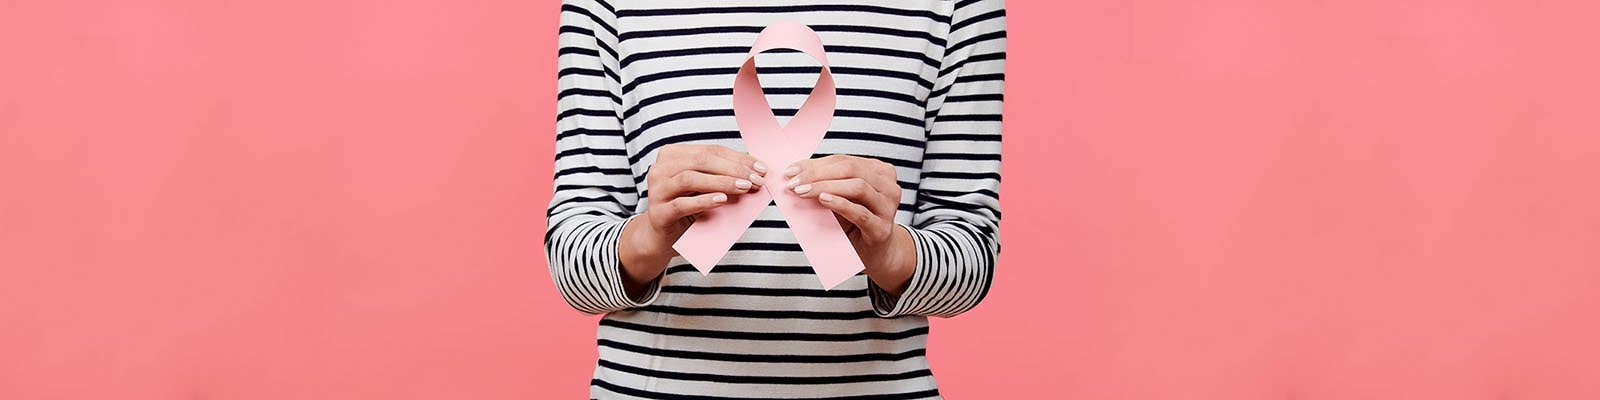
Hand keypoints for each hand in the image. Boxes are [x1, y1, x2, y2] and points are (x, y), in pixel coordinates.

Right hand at [620, 144, 766, 296]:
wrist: (663, 237)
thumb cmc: (688, 207)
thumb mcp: (704, 187)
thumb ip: (721, 174)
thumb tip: (755, 169)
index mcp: (672, 155)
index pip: (710, 150)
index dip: (737, 158)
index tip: (760, 168)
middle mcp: (660, 168)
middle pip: (701, 161)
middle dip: (733, 169)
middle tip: (755, 180)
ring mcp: (656, 190)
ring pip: (690, 178)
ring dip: (721, 182)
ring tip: (743, 188)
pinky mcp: (657, 213)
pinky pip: (682, 204)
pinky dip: (703, 201)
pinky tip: (721, 200)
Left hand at [784, 155, 916, 294]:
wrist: (875, 254)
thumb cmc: (855, 224)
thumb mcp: (841, 199)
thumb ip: (826, 184)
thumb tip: (795, 173)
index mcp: (879, 172)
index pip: (843, 161)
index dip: (815, 164)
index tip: (791, 170)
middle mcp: (888, 186)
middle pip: (850, 169)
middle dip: (817, 174)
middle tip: (793, 182)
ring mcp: (887, 207)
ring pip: (857, 187)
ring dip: (825, 187)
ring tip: (803, 191)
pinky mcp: (882, 229)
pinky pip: (860, 213)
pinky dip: (840, 204)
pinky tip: (824, 200)